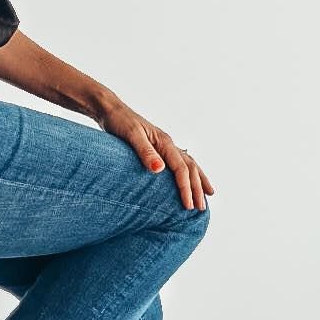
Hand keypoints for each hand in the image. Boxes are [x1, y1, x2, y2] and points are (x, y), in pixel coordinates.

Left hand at [92, 98, 213, 210]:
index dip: (186, 188)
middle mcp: (168, 144)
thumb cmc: (119, 122)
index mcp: (164, 142)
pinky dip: (188, 172)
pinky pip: (179, 162)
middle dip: (197, 188)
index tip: (188, 206)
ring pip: (189, 164)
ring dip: (199, 180)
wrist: (111, 111)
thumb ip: (145, 152)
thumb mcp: (131, 136)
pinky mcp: (158, 148)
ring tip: (208, 194)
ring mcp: (165, 146)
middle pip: (190, 167)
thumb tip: (160, 169)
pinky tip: (189, 179)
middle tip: (201, 209)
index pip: (181, 169)